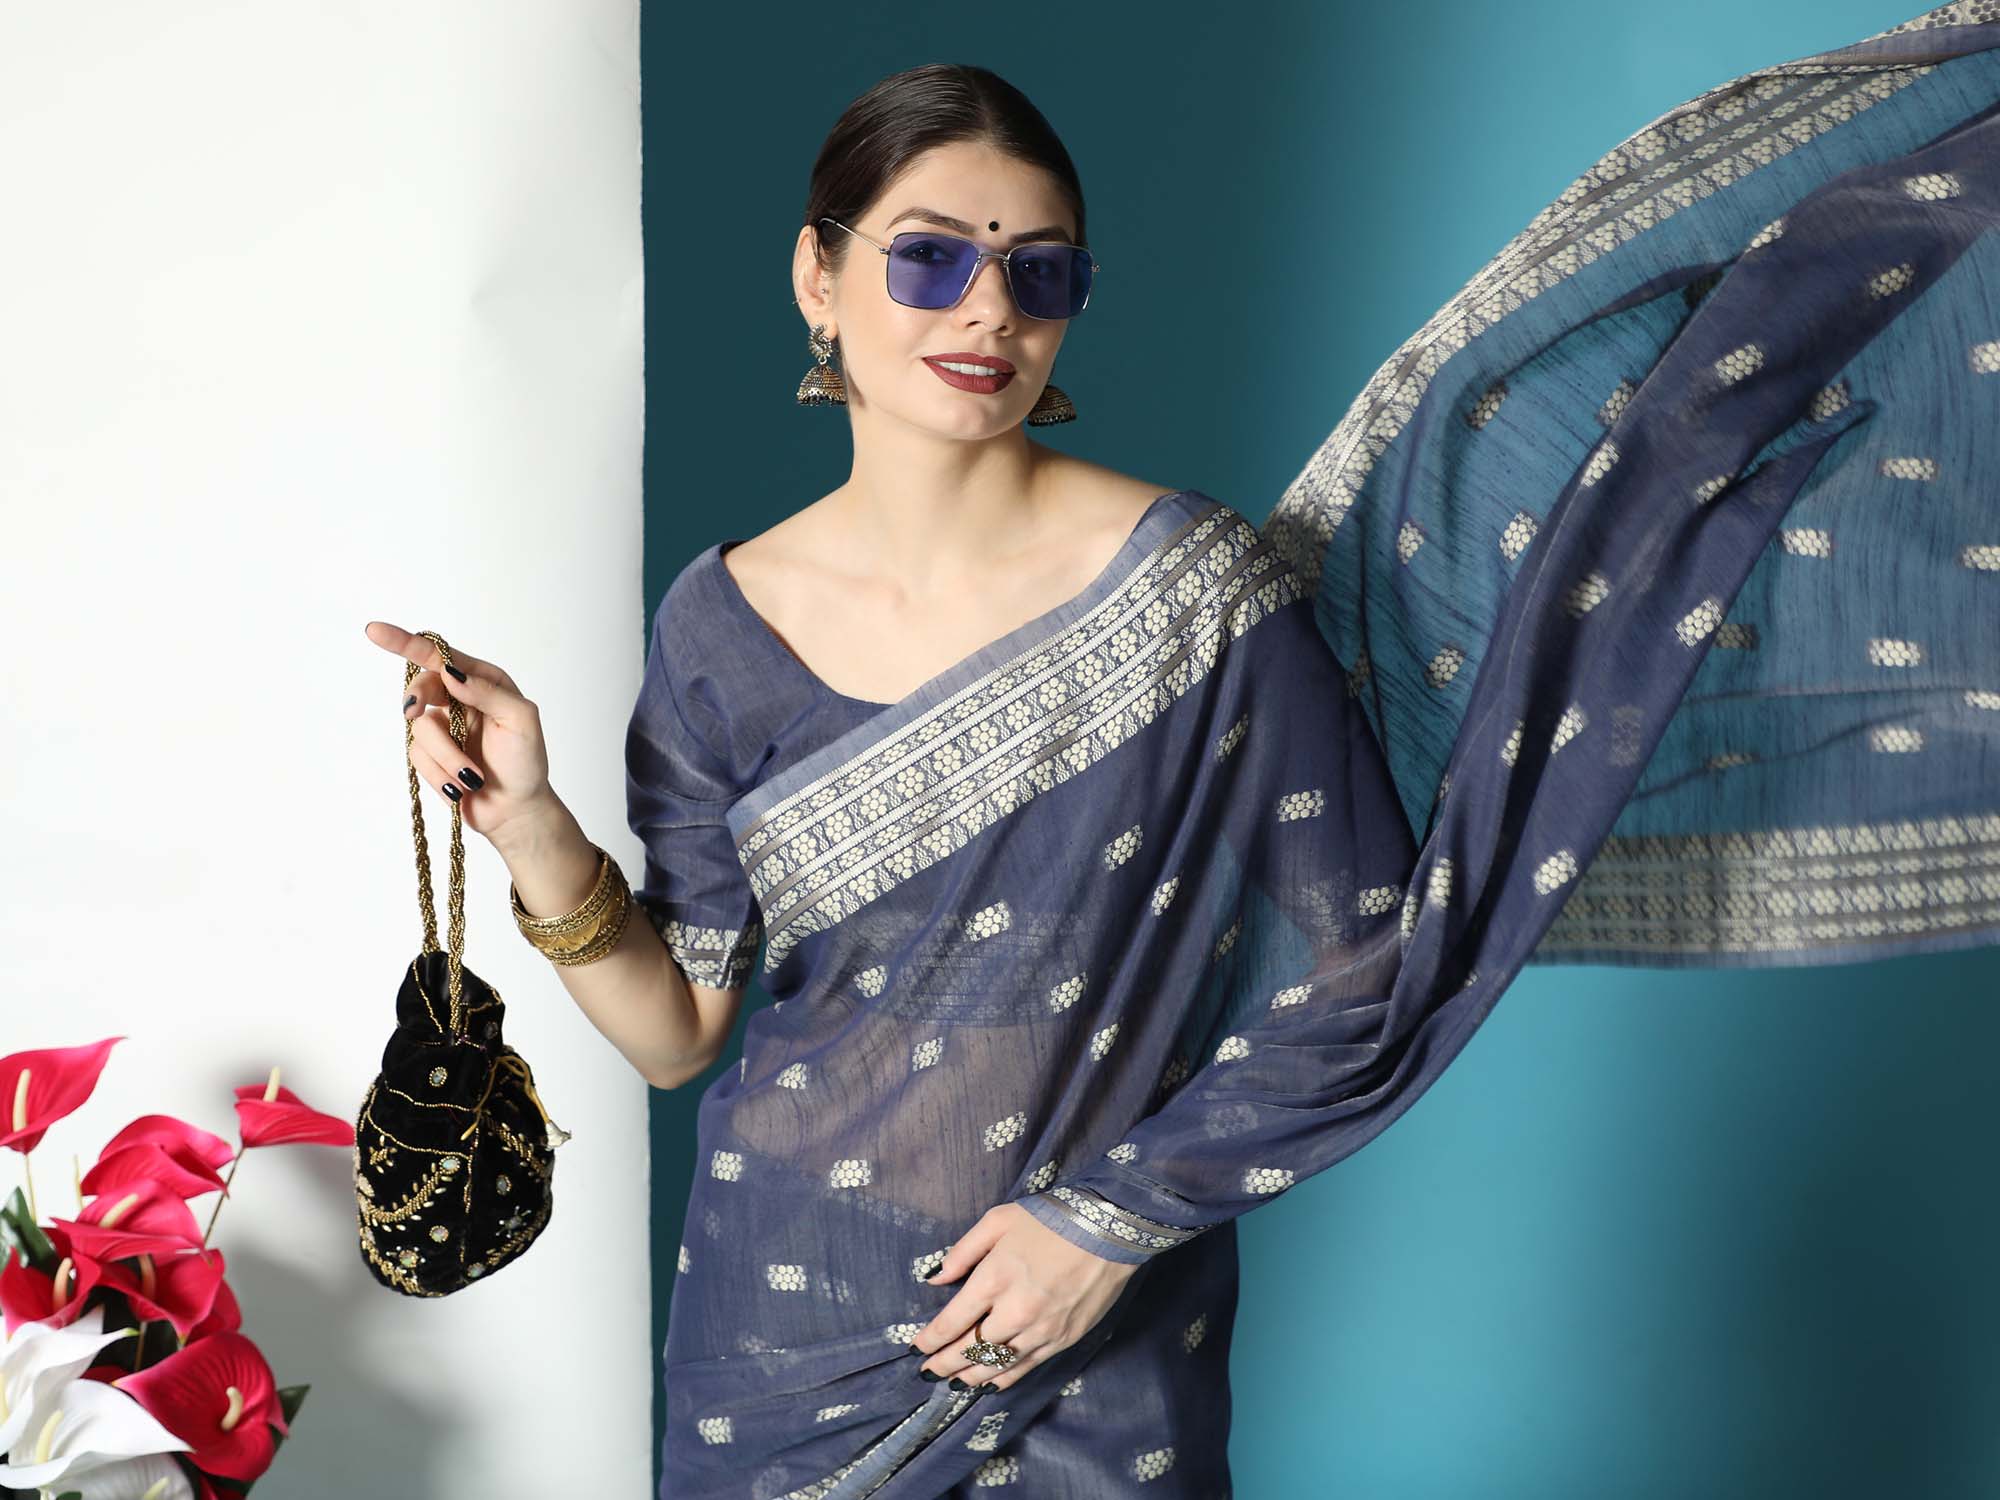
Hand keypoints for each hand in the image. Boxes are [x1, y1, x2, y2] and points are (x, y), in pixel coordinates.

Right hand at [363, 621, 554, 844]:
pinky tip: (461, 788)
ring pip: (419, 728)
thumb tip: (450, 671)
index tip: (375, 631)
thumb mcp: (521, 721)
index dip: (406, 642)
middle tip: (416, 710)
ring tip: (472, 779)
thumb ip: (488, 691)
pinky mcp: (430, 754)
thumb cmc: (526, 763)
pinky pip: (417, 756)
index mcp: (483, 682)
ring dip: (446, 757)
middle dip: (418, 700)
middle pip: (420, 687)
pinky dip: (439, 774)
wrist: (515, 811)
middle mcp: (458, 699)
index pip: (440, 656)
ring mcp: (442, 727)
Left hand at [909, 1202, 1139, 1393]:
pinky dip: (1003, 1379)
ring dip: (969, 1377)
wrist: (1110, 1229)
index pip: (952, 1322)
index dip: (930, 1340)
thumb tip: (934, 1280)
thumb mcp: (999, 1220)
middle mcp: (1014, 1311)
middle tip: (926, 1372)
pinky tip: (988, 1384)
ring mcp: (1040, 1330)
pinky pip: (1025, 1367)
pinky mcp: (1063, 1340)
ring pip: (996, 1365)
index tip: (916, 1347)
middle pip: (970, 1349)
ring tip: (951, 1384)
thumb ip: (963, 1252)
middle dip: (943, 1364)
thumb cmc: (1051, 1219)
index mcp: (994, 1279)